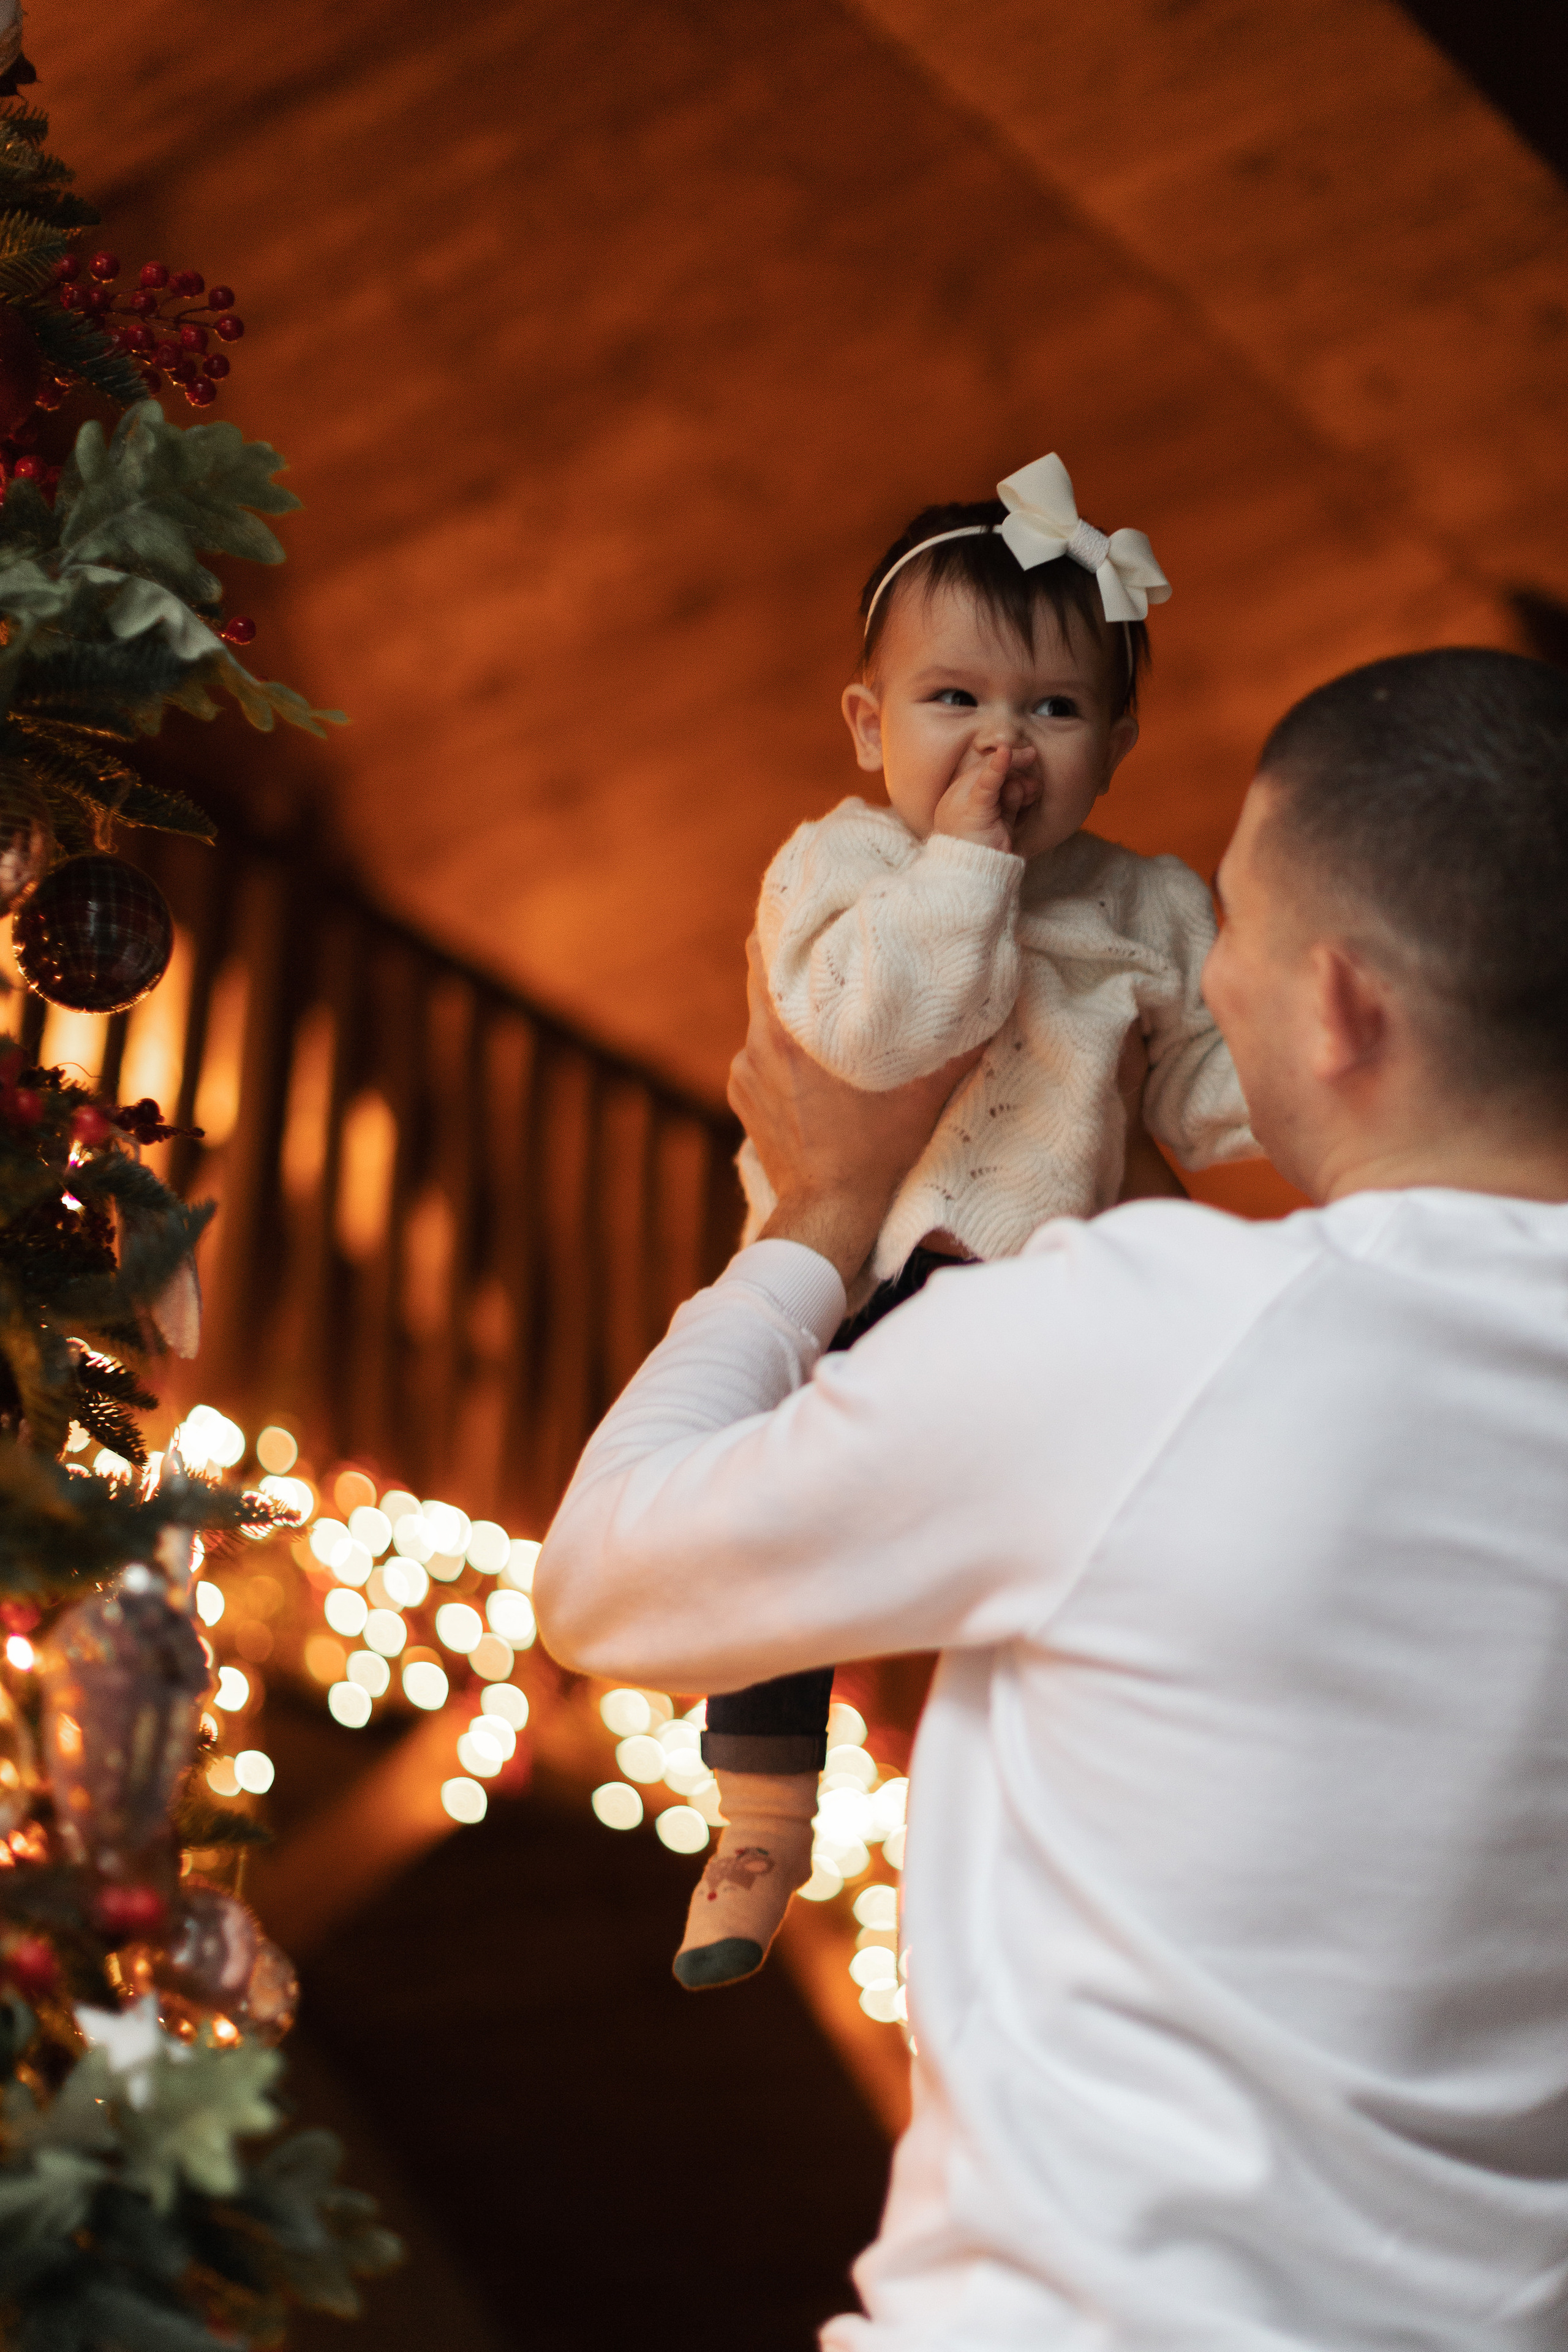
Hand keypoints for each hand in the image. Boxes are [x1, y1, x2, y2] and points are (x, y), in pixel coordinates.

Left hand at [728, 936, 982, 1285]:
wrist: (828, 1216)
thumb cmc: (878, 1151)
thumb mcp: (926, 1090)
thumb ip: (957, 1038)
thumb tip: (999, 988)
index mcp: (790, 1026)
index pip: (765, 944)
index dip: (787, 917)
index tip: (814, 903)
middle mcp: (758, 1040)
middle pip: (764, 973)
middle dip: (795, 959)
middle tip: (829, 948)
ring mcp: (745, 1071)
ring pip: (766, 1019)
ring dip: (793, 1012)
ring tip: (828, 1012)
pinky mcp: (743, 1097)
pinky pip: (761, 1057)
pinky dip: (783, 1054)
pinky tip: (814, 1069)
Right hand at [932, 745, 1038, 853]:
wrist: (973, 882)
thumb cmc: (986, 858)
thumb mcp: (1000, 824)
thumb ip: (1009, 802)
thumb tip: (1024, 783)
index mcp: (958, 804)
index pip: (980, 775)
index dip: (1003, 764)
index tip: (1024, 757)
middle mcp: (955, 800)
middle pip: (984, 770)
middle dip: (1012, 762)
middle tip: (1032, 755)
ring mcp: (960, 804)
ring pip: (990, 776)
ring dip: (1016, 778)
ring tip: (1032, 789)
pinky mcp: (972, 809)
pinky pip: (986, 784)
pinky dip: (997, 767)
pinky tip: (1006, 754)